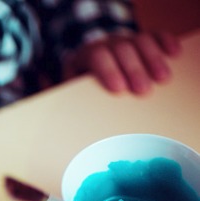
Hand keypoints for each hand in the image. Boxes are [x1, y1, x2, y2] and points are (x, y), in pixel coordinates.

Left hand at [63, 31, 180, 95]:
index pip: (97, 56)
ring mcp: (127, 39)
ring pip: (141, 41)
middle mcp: (108, 43)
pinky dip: (166, 43)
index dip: (109, 71)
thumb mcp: (75, 89)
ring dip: (153, 60)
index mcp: (88, 54)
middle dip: (134, 70)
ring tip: (162, 79)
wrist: (90, 62)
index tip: (118, 89)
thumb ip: (80, 97)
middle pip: (122, 49)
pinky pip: (156, 36)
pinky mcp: (144, 39)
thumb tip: (84, 116)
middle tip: (143, 91)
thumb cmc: (85, 83)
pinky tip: (173, 54)